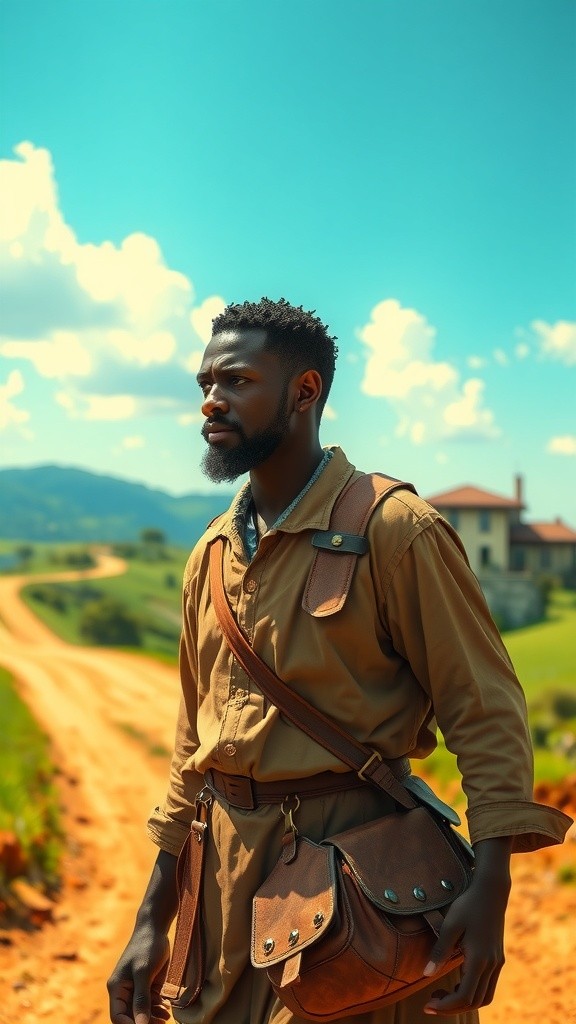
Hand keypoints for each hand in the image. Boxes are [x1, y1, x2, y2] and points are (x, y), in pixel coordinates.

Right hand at [107, 922, 170, 1023]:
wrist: (155, 928)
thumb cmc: (146, 947)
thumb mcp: (144, 973)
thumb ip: (141, 999)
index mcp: (116, 988)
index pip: (118, 1017)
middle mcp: (124, 991)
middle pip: (131, 1017)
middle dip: (145, 1023)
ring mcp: (136, 989)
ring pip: (142, 1012)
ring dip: (153, 1018)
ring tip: (166, 1018)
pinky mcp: (148, 985)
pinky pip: (151, 1004)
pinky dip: (158, 1009)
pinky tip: (167, 1010)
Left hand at [422, 836, 511, 1015]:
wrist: (491, 891)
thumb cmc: (468, 905)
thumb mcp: (450, 925)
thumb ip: (440, 951)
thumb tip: (426, 975)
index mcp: (479, 959)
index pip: (465, 997)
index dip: (446, 1006)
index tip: (427, 1005)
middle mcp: (492, 965)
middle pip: (474, 1002)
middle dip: (452, 1007)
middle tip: (430, 1001)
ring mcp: (497, 962)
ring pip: (483, 997)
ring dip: (463, 1001)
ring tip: (442, 993)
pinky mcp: (498, 958)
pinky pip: (487, 986)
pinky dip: (472, 992)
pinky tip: (456, 982)